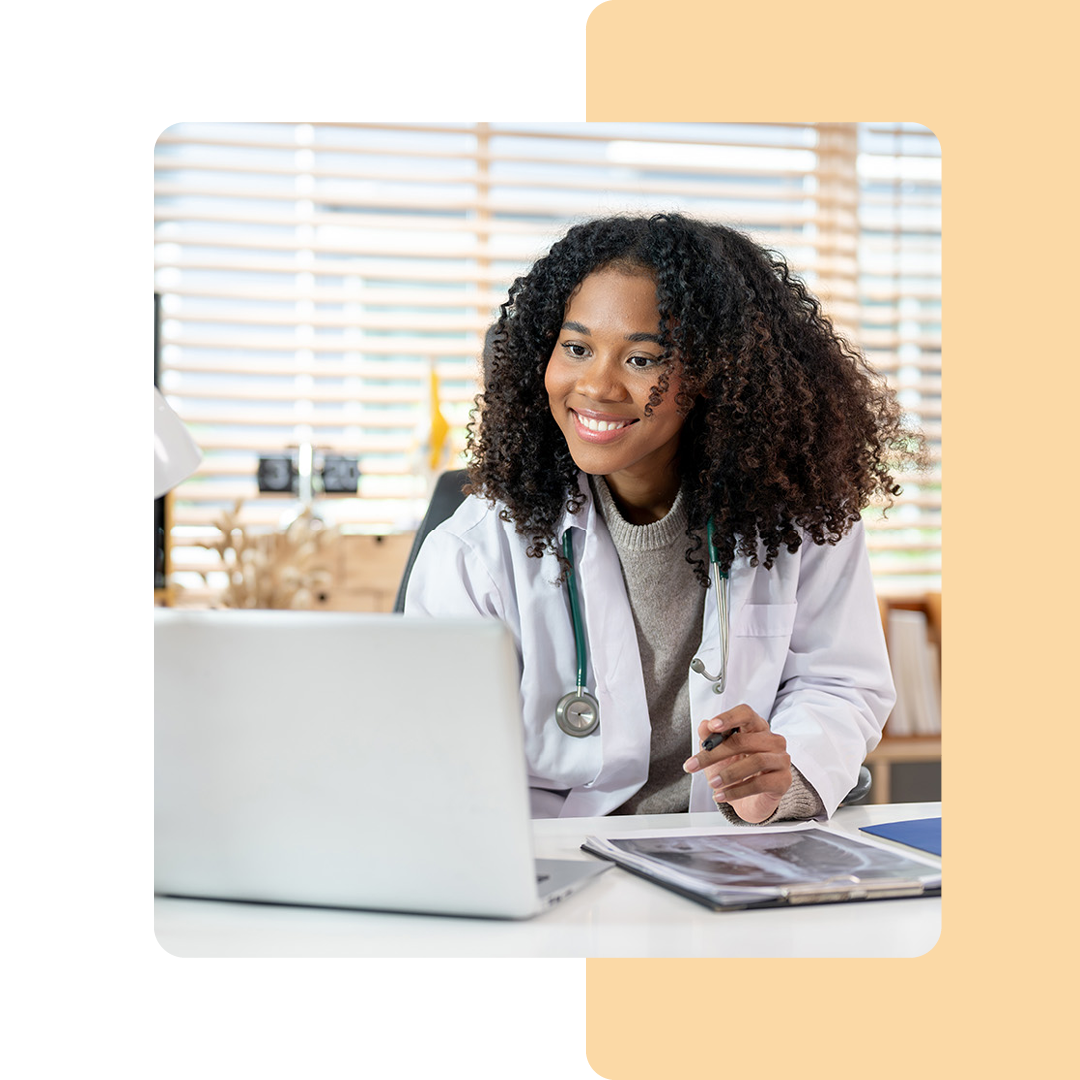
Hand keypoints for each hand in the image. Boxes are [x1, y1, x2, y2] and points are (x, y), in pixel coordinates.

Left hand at [682, 704, 792, 823]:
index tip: (712, 726)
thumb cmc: (734, 772)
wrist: (749, 802)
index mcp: (756, 728)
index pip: (745, 713)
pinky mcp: (784, 780)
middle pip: (744, 740)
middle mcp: (772, 740)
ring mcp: (781, 760)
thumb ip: (710, 738)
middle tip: (694, 765)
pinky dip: (737, 790)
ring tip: (712, 783)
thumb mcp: (717, 755)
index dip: (729, 718)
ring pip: (756, 761)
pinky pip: (760, 783)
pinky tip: (722, 795)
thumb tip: (704, 725)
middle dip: (715, 754)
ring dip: (728, 774)